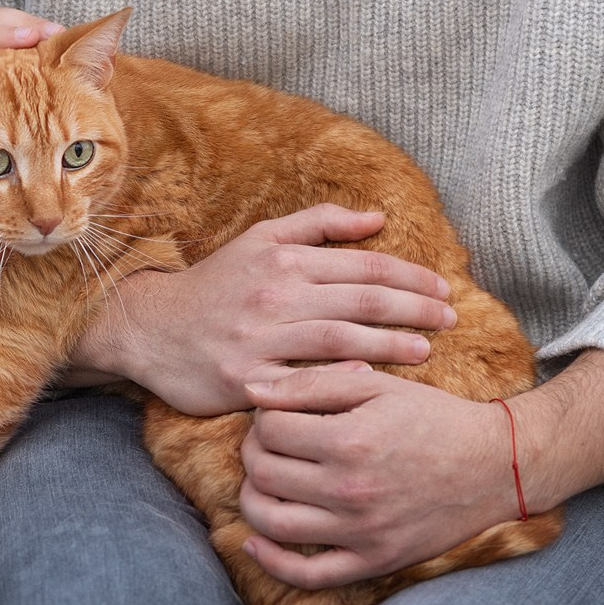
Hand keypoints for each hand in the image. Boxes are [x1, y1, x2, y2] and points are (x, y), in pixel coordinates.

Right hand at [67, 204, 453, 414]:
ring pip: (341, 339)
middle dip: (414, 308)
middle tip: (451, 318)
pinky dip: (337, 382)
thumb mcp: (261, 239)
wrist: (153, 327)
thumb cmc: (216, 284)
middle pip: (362, 300)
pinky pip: (301, 381)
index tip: (444, 289)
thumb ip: (320, 224)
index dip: (410, 276)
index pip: (363, 265)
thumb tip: (377, 217)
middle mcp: (277, 294)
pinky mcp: (248, 378)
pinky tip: (370, 387)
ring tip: (426, 351)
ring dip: (391, 345)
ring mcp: (262, 338)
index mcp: (285, 258)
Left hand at [236, 349, 603, 586]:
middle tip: (267, 442)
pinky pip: (307, 575)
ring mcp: (360, 532)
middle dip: (253, 453)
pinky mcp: (373, 561)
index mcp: (349, 440)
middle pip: (264, 474)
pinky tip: (256, 542)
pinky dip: (272, 561)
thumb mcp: (377, 385)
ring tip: (262, 481)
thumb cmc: (433, 417)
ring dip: (252, 500)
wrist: (493, 465)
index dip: (262, 417)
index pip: (269, 430)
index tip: (274, 413)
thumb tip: (252, 391)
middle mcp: (350, 490)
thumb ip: (312, 384)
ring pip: (272, 523)